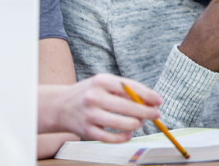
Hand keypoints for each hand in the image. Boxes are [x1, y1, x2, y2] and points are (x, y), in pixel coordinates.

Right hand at [41, 74, 161, 142]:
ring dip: (136, 124)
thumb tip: (150, 101)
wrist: (60, 106)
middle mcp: (94, 97)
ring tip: (140, 123)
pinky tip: (129, 133)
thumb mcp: (104, 84)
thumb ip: (125, 90)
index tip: (159, 100)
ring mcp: (89, 115)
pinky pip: (110, 137)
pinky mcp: (86, 131)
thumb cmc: (89, 93)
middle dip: (146, 112)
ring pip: (120, 123)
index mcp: (101, 81)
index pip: (129, 87)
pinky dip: (123, 137)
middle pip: (127, 106)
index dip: (147, 95)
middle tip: (156, 114)